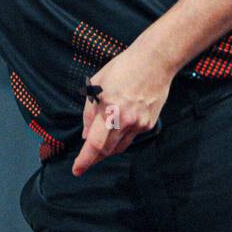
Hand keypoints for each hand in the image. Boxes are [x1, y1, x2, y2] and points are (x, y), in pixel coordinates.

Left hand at [72, 48, 173, 176]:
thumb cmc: (123, 68)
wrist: (155, 62)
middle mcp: (126, 121)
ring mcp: (140, 124)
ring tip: (99, 142)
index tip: (77, 170)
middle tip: (85, 158)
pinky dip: (121, 136)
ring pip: (120, 146)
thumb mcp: (97, 86)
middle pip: (107, 150)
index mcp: (110, 110)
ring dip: (108, 148)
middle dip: (94, 157)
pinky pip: (131, 137)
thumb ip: (89, 113)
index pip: (95, 145)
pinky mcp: (149, 124)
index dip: (85, 160)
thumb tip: (86, 135)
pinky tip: (119, 125)